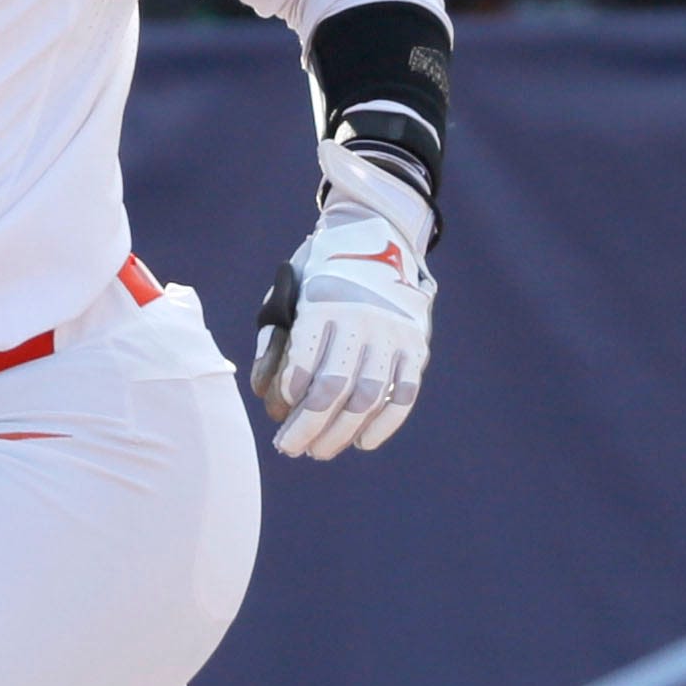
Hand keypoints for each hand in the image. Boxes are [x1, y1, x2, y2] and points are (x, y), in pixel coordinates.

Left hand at [251, 140, 434, 459]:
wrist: (378, 234)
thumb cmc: (320, 272)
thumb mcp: (290, 289)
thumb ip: (277, 336)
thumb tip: (268, 394)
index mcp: (324, 303)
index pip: (306, 366)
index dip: (291, 399)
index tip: (279, 416)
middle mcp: (361, 319)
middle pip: (333, 390)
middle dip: (308, 428)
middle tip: (289, 449)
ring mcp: (393, 333)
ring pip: (368, 398)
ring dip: (342, 433)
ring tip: (319, 451)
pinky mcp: (416, 345)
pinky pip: (404, 393)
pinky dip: (385, 423)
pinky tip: (363, 442)